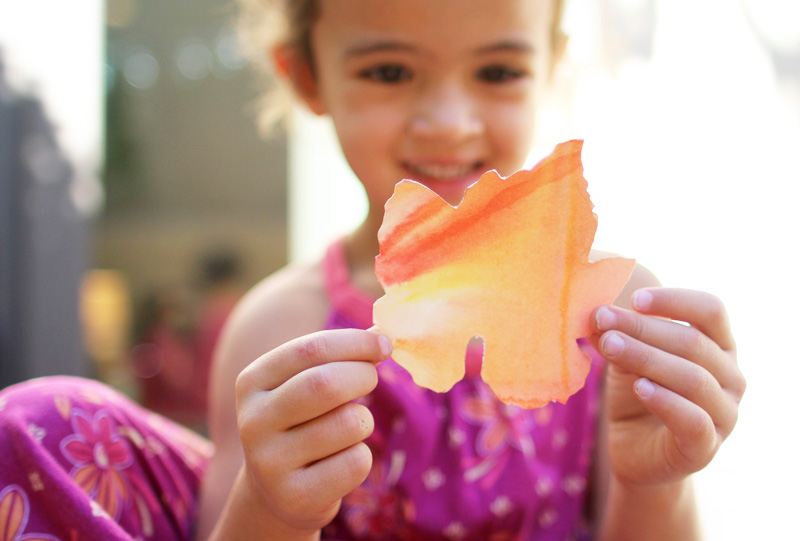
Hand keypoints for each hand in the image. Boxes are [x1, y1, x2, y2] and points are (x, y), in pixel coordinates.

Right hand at [234, 329, 391, 533]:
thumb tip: (381, 334)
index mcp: (252, 382)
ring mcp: (270, 463)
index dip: (355, 342)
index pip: (310, 349)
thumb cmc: (302, 422)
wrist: (276, 492)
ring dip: (364, 421)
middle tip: (371, 379)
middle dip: (363, 375)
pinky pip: (356, 462)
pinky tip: (340, 463)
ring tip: (347, 430)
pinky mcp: (296, 497)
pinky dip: (361, 457)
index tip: (383, 344)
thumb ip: (337, 357)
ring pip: (348, 423)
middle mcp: (252, 421)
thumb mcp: (304, 384)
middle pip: (326, 384)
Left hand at [593, 288, 744, 486]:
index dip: (675, 300)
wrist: (635, 452)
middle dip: (643, 328)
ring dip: (647, 357)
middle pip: (694, 343)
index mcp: (720, 347)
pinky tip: (639, 387)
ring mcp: (725, 414)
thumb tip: (597, 311)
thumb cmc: (638, 394)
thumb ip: (620, 335)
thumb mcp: (627, 358)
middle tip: (603, 319)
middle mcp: (731, 378)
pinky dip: (666, 400)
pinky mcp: (706, 447)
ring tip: (610, 345)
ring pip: (693, 378)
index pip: (711, 311)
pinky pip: (693, 420)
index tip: (635, 298)